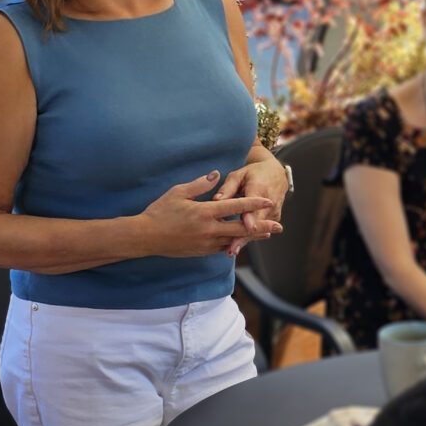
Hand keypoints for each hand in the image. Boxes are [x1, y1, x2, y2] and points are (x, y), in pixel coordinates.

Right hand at [134, 170, 281, 258]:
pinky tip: (243, 241)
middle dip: (262, 227)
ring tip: (267, 234)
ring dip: (251, 237)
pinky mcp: (201, 251)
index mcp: (205, 212)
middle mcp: (209, 230)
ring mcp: (206, 243)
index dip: (253, 203)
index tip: (268, 201)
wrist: (146, 237)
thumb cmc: (160, 211)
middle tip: (279, 225)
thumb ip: (199, 184)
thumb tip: (216, 174)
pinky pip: (222, 247)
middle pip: (241, 229)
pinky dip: (234, 243)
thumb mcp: (178, 192)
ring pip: (234, 241)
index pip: (235, 207)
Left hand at [214, 153, 290, 258]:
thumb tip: (216, 200)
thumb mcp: (239, 175)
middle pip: (256, 223)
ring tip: (231, 251)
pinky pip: (260, 230)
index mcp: (259, 188)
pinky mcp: (274, 218)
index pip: (254, 206)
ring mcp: (273, 212)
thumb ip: (228, 188)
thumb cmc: (253, 174)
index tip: (246, 227)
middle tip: (231, 249)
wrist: (276, 174)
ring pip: (258, 230)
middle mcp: (270, 203)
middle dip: (244, 237)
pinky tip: (236, 246)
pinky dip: (248, 237)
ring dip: (245, 240)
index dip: (250, 218)